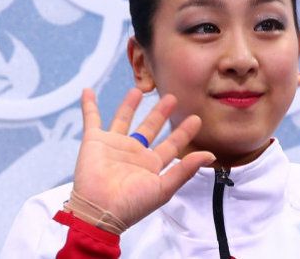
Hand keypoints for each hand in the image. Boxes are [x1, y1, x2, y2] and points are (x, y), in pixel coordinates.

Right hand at [72, 88, 214, 226]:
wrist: (100, 210)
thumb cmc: (133, 204)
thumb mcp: (164, 187)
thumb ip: (185, 169)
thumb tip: (210, 155)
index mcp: (151, 165)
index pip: (171, 145)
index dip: (183, 132)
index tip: (196, 119)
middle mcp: (133, 153)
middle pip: (150, 128)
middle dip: (160, 113)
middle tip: (172, 98)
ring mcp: (114, 146)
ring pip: (123, 120)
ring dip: (129, 105)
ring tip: (139, 90)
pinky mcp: (94, 142)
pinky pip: (91, 119)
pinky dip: (89, 105)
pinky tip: (89, 91)